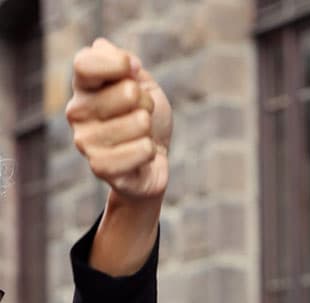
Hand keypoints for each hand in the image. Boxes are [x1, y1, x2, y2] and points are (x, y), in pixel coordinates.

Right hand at [66, 38, 171, 203]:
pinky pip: (143, 150)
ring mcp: (85, 141)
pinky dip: (151, 151)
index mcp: (83, 87)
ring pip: (141, 122)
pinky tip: (140, 156)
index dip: (119, 63)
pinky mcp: (100, 167)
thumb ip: (123, 63)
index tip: (135, 69)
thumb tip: (102, 46)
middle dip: (148, 104)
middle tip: (141, 115)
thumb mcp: (141, 83)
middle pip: (129, 92)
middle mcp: (76, 112)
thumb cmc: (144, 117)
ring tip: (140, 136)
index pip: (85, 64)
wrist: (152, 161)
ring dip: (150, 130)